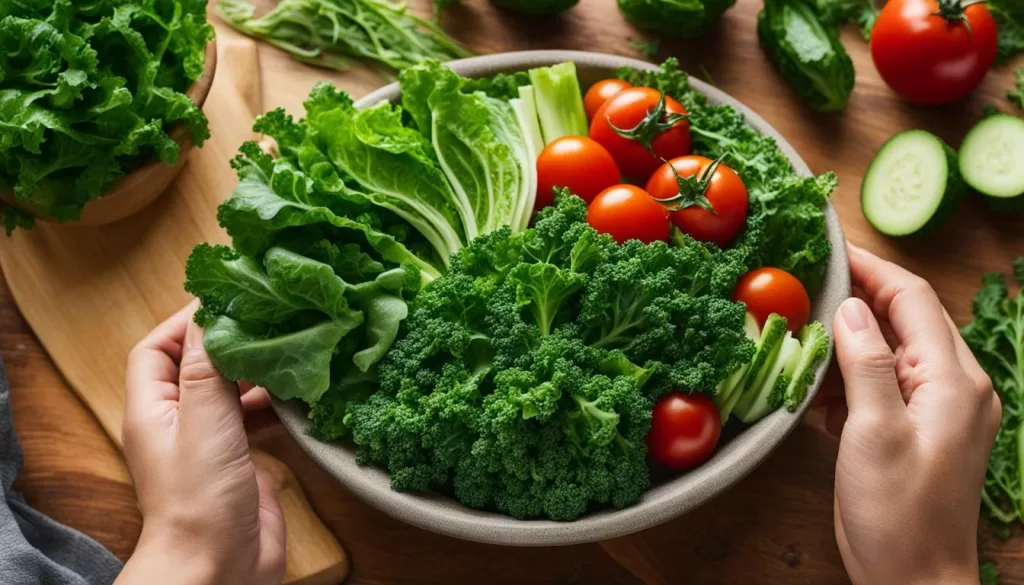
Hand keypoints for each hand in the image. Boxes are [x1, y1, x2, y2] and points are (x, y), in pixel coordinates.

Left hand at [117, 302, 285, 584]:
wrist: (219, 567)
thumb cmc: (199, 499)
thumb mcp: (203, 419)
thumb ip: (208, 365)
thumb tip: (212, 311)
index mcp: (153, 408)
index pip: (157, 348)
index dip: (187, 321)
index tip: (227, 299)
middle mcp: (179, 422)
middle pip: (199, 365)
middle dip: (231, 340)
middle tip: (268, 317)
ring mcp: (211, 443)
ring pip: (232, 390)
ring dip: (258, 371)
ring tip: (290, 349)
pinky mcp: (242, 461)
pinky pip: (256, 418)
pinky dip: (275, 402)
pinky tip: (299, 393)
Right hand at [825, 245, 999, 584]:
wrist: (914, 580)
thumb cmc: (898, 515)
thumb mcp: (874, 433)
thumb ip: (864, 365)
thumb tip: (850, 309)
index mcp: (952, 379)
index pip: (912, 298)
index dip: (871, 267)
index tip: (830, 246)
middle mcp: (954, 386)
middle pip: (905, 318)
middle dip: (856, 297)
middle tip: (806, 282)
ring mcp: (940, 408)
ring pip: (891, 350)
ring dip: (848, 340)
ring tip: (801, 332)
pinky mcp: (920, 429)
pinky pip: (885, 384)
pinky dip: (850, 377)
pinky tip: (816, 386)